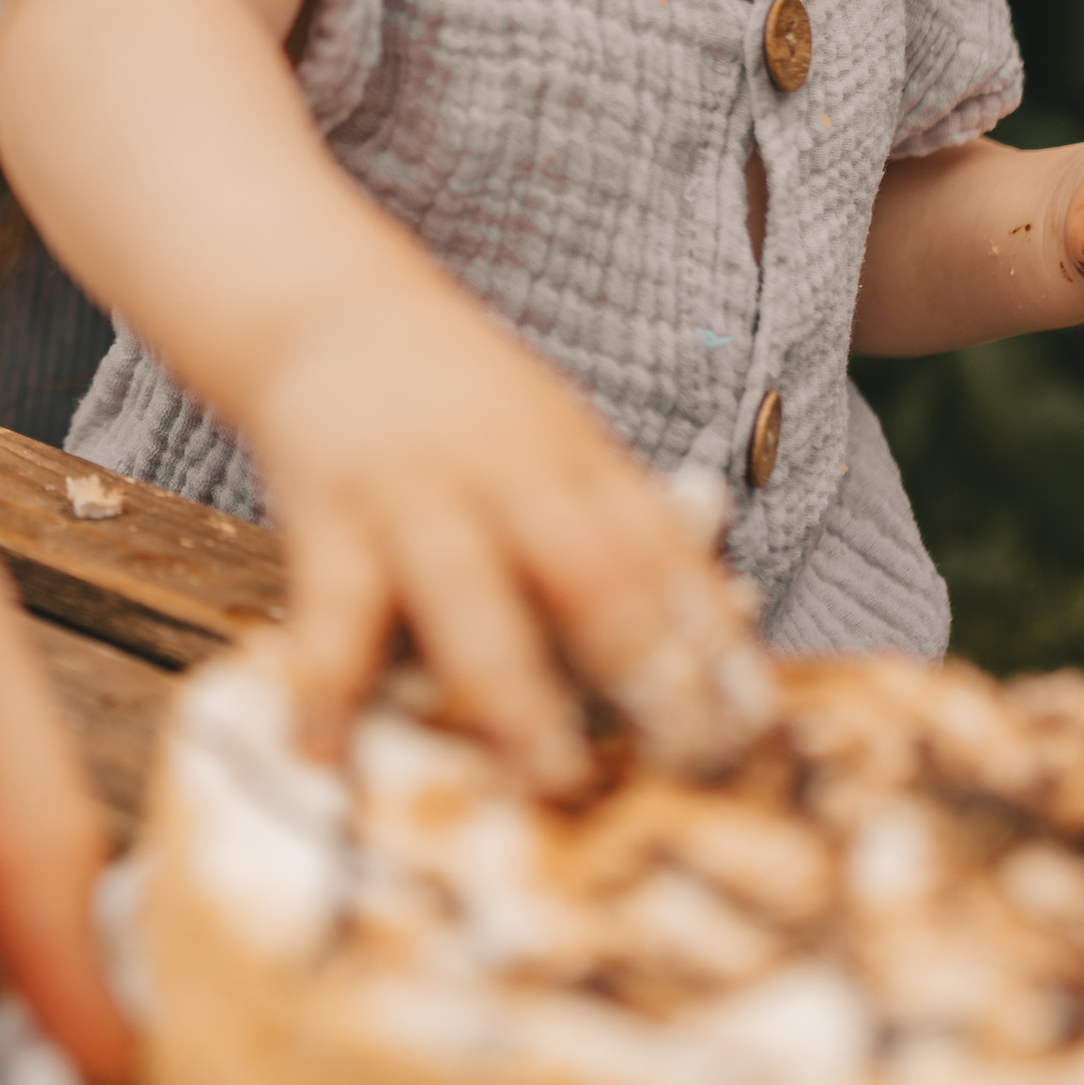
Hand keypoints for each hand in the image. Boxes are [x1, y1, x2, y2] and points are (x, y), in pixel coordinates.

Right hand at [246, 281, 771, 790]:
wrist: (330, 310)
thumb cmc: (461, 402)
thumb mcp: (559, 441)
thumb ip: (626, 522)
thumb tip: (729, 615)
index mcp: (576, 463)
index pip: (666, 551)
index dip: (714, 637)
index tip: (756, 723)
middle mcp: (507, 478)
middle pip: (592, 572)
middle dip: (643, 670)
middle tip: (682, 762)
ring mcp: (417, 498)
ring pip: (472, 596)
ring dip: (513, 691)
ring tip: (545, 774)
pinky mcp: (328, 518)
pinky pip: (331, 611)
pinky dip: (327, 685)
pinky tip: (328, 754)